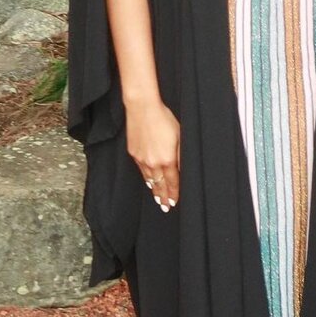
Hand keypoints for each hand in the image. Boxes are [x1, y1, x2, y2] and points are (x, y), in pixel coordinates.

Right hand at [125, 98, 180, 212]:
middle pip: (160, 184)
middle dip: (163, 197)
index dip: (173, 194)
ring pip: (149, 179)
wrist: (143, 109)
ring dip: (154, 190)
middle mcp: (153, 162)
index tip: (173, 202)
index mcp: (167, 159)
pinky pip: (141, 170)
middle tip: (165, 207)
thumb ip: (181, 156)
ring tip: (157, 199)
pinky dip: (146, 178)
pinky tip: (148, 181)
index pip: (172, 182)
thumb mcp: (180, 137)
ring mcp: (141, 158)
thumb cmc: (164, 119)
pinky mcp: (133, 153)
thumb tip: (182, 170)